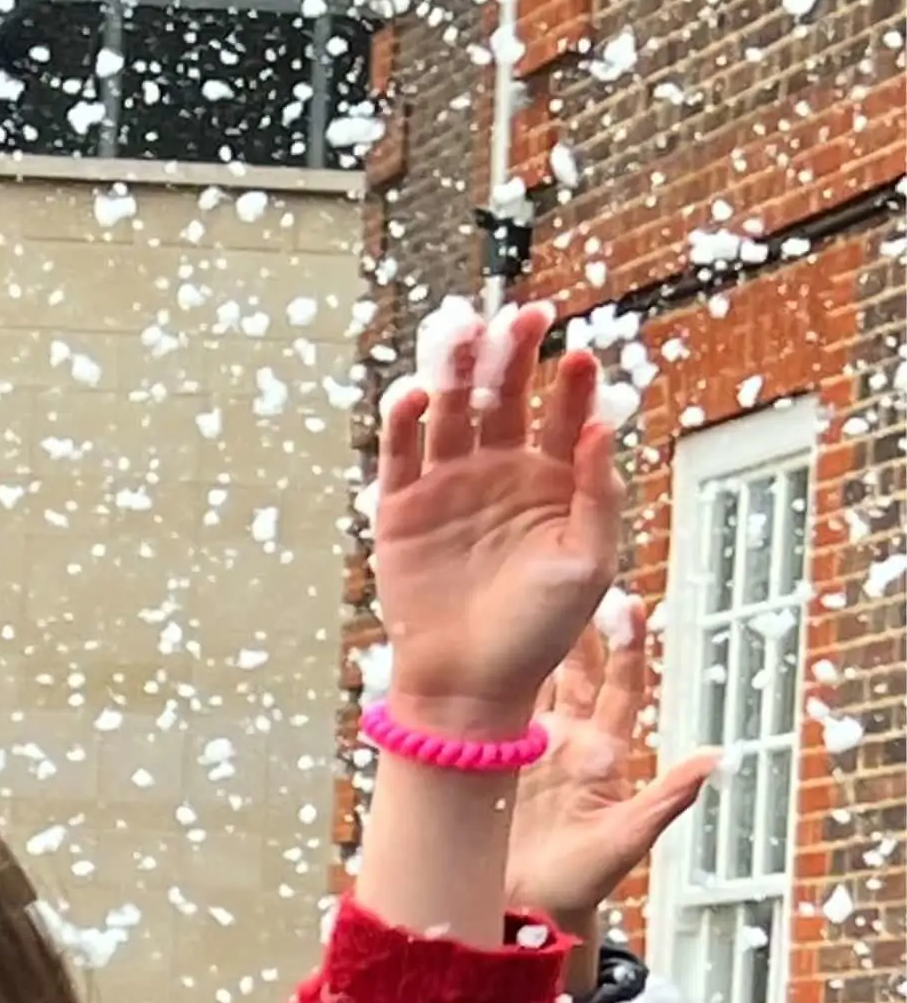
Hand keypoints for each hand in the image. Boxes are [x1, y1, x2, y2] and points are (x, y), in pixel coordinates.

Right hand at [373, 303, 621, 740]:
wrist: (469, 686)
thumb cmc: (538, 632)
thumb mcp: (589, 562)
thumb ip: (598, 493)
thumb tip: (601, 426)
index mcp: (553, 481)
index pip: (565, 415)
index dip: (571, 383)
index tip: (577, 356)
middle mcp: (501, 472)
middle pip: (507, 395)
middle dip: (514, 354)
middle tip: (522, 316)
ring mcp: (450, 485)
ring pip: (453, 409)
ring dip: (457, 368)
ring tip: (462, 330)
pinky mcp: (402, 507)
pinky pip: (401, 452)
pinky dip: (404, 420)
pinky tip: (417, 393)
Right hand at [504, 600, 715, 942]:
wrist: (521, 915)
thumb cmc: (580, 885)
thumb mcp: (627, 840)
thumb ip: (668, 798)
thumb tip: (717, 758)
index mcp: (603, 754)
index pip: (621, 688)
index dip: (628, 647)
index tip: (628, 603)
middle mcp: (567, 744)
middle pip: (573, 672)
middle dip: (575, 627)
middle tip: (569, 572)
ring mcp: (524, 751)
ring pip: (529, 685)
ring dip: (527, 645)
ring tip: (516, 594)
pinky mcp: (486, 765)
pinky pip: (483, 716)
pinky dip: (479, 683)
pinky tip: (468, 650)